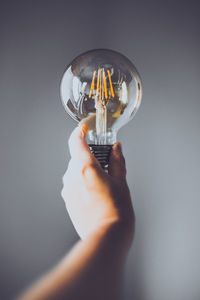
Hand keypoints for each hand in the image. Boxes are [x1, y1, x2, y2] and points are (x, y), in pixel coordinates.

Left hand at [61, 125, 134, 242]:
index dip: (80, 132)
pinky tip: (96, 193)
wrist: (107, 235)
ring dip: (86, 170)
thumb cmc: (116, 210)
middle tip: (105, 163)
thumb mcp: (121, 181)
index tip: (85, 129)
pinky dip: (82, 182)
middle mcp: (72, 176)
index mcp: (85, 168)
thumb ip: (117, 161)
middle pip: (77, 156)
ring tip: (102, 183)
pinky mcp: (67, 199)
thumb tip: (116, 148)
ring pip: (75, 170)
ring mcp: (67, 189)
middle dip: (90, 156)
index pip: (76, 141)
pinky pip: (73, 182)